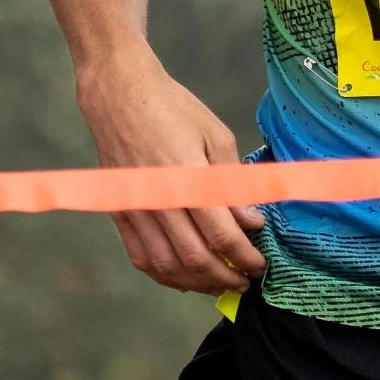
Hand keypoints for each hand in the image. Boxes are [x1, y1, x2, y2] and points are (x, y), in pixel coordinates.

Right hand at [76, 59, 264, 295]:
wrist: (119, 94)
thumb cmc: (173, 109)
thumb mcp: (216, 136)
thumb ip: (234, 183)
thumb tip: (251, 222)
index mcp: (187, 178)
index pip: (221, 235)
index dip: (244, 257)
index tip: (260, 265)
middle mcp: (158, 199)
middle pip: (195, 258)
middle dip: (225, 277)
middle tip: (245, 281)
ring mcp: (136, 208)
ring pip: (167, 265)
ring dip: (196, 282)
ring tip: (219, 285)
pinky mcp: (120, 212)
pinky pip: (141, 257)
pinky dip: (164, 275)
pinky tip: (184, 278)